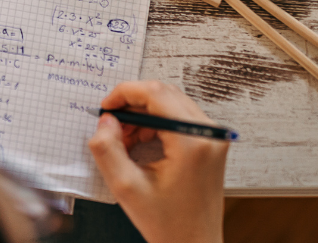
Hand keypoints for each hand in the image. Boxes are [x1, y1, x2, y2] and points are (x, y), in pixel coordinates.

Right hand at [88, 81, 228, 242]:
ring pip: (171, 103)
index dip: (125, 93)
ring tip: (125, 142)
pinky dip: (155, 124)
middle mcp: (208, 134)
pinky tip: (141, 144)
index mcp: (192, 142)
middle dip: (132, 106)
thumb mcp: (126, 187)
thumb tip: (105, 121)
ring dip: (143, 115)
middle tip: (112, 127)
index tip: (106, 107)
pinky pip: (179, 117)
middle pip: (164, 94)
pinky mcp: (210, 142)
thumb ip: (108, 149)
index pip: (156, 94)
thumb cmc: (169, 224)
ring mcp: (212, 137)